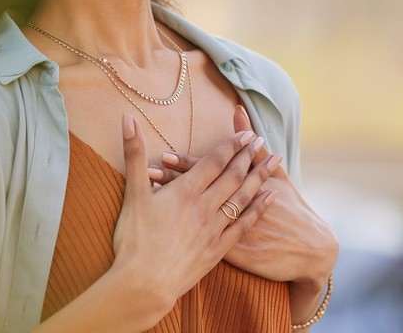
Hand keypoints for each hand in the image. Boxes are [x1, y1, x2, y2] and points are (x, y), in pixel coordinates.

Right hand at [109, 113, 278, 322]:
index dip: (231, 146)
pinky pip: (245, 224)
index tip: (245, 134)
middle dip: (248, 156)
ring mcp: (214, 229)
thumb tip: (127, 117)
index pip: (214, 162)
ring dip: (260, 176)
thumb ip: (134, 154)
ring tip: (275, 161)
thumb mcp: (132, 193)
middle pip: (233, 176)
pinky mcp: (218, 249)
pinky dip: (259, 208)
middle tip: (261, 141)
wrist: (145, 285)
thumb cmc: (134, 240)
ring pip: (243, 197)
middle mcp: (205, 207)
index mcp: (185, 191)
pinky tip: (270, 198)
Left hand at [148, 106, 338, 291]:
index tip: (164, 155)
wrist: (309, 250)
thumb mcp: (276, 176)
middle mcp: (234, 208)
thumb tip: (239, 112)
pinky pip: (201, 243)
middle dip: (172, 182)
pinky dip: (182, 234)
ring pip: (194, 217)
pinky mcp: (231, 254)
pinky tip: (162, 230)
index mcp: (243, 187)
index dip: (186, 164)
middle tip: (148, 172)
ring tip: (150, 197)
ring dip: (172, 207)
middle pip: (199, 193)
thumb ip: (254, 147)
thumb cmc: (292, 209)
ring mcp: (231, 233)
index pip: (210, 172)